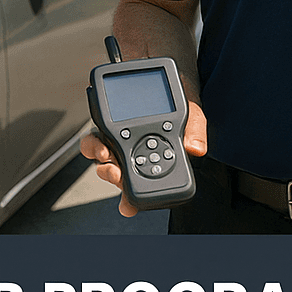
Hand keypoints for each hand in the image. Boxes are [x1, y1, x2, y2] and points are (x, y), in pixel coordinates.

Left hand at [81, 100, 207, 216]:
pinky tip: (103, 138)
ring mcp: (118, 139)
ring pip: (102, 159)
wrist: (170, 86)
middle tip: (117, 174)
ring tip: (107, 155)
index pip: (138, 185)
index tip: (127, 204)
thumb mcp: (194, 119)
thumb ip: (195, 133)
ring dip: (102, 161)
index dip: (128, 197)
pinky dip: (96, 141)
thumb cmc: (182, 109)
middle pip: (117, 174)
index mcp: (151, 159)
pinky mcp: (108, 124)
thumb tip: (196, 149)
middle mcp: (133, 154)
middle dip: (113, 178)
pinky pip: (96, 136)